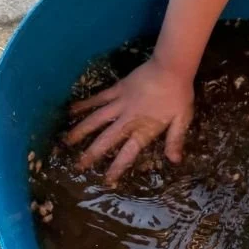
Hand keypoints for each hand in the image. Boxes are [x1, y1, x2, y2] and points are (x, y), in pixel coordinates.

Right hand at [65, 59, 194, 184]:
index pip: (128, 153)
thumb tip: (174, 161)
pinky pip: (97, 99)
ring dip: (80, 131)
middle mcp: (128, 119)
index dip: (117, 167)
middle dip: (91, 154)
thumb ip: (175, 140)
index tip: (106, 180)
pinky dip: (84, 105)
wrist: (171, 68)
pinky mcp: (116, 90)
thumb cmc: (179, 95)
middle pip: (106, 140)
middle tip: (77, 166)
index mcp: (144, 129)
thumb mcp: (182, 119)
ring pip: (96, 120)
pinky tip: (70, 110)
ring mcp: (120, 104)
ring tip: (66, 141)